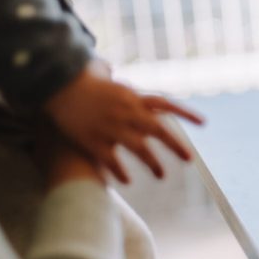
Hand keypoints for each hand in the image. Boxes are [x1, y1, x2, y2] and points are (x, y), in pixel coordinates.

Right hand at [44, 62, 204, 182]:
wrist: (54, 85)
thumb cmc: (80, 83)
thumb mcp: (108, 81)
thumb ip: (123, 87)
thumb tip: (121, 76)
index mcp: (133, 98)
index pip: (166, 104)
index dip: (186, 113)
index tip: (203, 123)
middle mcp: (126, 112)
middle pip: (158, 130)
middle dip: (176, 146)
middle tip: (190, 159)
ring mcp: (110, 127)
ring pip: (139, 148)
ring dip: (153, 163)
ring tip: (162, 176)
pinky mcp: (92, 139)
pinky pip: (111, 159)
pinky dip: (120, 171)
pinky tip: (127, 181)